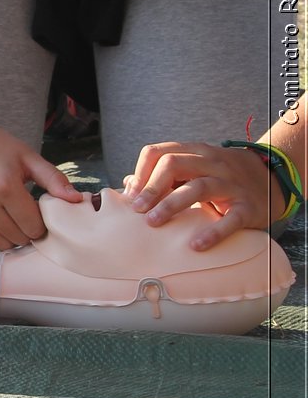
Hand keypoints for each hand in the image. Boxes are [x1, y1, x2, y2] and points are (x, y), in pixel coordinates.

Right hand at [0, 114, 80, 249]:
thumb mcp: (28, 157)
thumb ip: (54, 179)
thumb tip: (77, 200)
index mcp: (5, 187)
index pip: (34, 227)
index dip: (39, 222)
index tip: (35, 210)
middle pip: (17, 238)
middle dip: (24, 229)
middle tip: (20, 211)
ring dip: (6, 233)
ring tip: (5, 213)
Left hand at [123, 140, 276, 250]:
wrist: (269, 179)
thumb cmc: (219, 177)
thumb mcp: (193, 169)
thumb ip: (163, 176)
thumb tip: (128, 185)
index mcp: (194, 152)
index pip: (159, 152)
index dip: (141, 172)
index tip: (130, 195)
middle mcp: (212, 163)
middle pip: (174, 164)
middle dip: (151, 188)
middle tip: (137, 210)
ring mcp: (231, 184)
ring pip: (198, 187)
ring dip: (170, 204)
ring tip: (152, 222)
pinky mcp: (248, 207)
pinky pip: (230, 219)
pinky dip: (212, 232)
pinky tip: (194, 245)